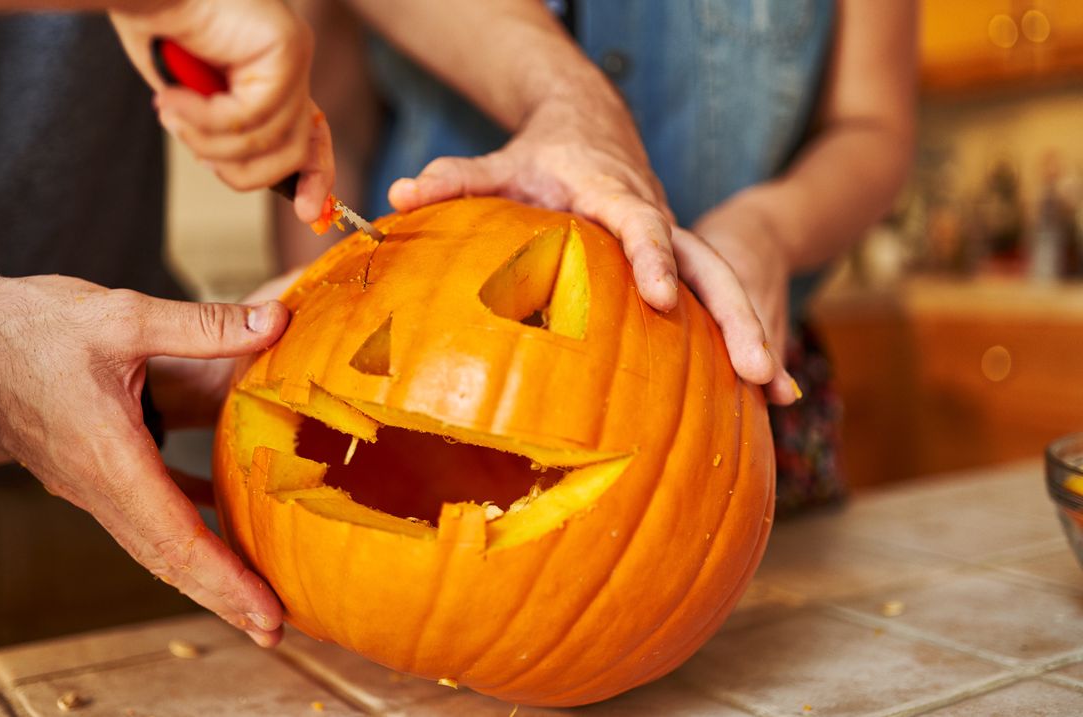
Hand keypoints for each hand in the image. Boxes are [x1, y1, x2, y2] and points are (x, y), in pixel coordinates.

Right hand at [0, 274, 289, 644]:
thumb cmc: (30, 325)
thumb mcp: (123, 315)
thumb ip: (204, 325)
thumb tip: (277, 322)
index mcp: (109, 459)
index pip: (176, 539)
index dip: (227, 580)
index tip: (267, 614)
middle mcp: (96, 487)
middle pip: (168, 560)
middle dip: (223, 597)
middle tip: (274, 629)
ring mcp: (86, 484)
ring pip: (153, 544)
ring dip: (203, 572)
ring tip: (251, 596)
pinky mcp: (84, 471)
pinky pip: (139, 516)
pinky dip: (179, 529)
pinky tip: (214, 521)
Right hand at [111, 0, 334, 222]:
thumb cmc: (156, 27)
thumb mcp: (194, 97)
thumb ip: (226, 132)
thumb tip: (245, 173)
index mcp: (275, 74)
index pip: (311, 137)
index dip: (312, 178)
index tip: (308, 214)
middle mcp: (292, 63)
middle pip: (292, 152)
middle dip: (238, 169)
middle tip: (187, 144)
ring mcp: (293, 54)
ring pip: (270, 141)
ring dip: (210, 142)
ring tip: (170, 114)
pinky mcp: (285, 47)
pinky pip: (252, 116)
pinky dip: (205, 119)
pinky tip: (173, 100)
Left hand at [385, 94, 786, 397]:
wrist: (592, 129)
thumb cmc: (542, 155)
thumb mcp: (499, 163)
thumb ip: (456, 178)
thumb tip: (400, 195)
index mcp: (614, 191)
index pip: (639, 222)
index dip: (651, 257)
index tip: (661, 297)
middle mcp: (657, 217)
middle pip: (710, 263)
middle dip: (737, 316)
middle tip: (757, 370)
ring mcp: (674, 243)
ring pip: (726, 285)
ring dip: (753, 337)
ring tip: (778, 397)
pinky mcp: (678, 265)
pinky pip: (716, 302)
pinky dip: (740, 344)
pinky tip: (764, 399)